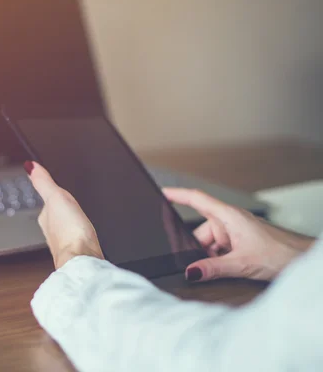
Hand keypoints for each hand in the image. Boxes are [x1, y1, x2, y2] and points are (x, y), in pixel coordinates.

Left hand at [25, 161, 103, 268]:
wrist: (83, 259)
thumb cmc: (70, 232)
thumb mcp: (57, 197)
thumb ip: (44, 183)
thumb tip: (30, 166)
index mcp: (46, 217)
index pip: (46, 203)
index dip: (53, 197)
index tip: (55, 192)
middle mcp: (52, 231)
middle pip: (56, 217)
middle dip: (62, 213)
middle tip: (68, 206)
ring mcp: (64, 242)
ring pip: (65, 229)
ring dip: (70, 225)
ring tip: (76, 221)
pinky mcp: (78, 252)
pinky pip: (76, 239)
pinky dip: (79, 236)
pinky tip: (83, 237)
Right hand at [164, 188, 313, 281]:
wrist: (303, 260)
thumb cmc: (282, 253)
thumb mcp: (241, 263)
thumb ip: (213, 268)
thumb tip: (191, 271)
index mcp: (228, 216)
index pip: (196, 200)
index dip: (176, 195)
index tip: (160, 193)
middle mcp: (229, 221)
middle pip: (199, 231)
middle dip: (197, 248)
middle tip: (197, 263)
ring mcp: (234, 232)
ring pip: (208, 244)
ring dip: (210, 257)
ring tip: (226, 267)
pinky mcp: (239, 242)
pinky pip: (219, 249)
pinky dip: (218, 259)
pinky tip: (227, 267)